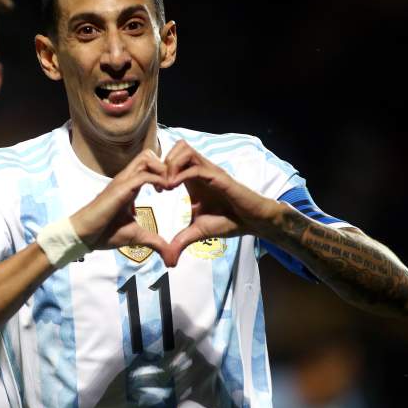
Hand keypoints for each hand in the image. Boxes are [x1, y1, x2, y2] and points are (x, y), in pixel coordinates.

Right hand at [70, 150, 171, 255]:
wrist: (85, 235)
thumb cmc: (105, 233)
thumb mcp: (136, 236)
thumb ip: (154, 241)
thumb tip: (169, 255)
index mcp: (130, 186)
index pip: (148, 166)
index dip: (163, 172)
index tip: (171, 188)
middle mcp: (126, 179)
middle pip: (148, 155)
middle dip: (166, 166)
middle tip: (173, 184)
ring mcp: (122, 181)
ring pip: (146, 158)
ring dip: (162, 169)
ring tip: (169, 186)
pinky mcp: (120, 188)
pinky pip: (143, 176)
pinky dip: (158, 179)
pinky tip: (163, 191)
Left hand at [162, 140, 279, 266]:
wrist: (253, 222)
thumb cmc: (228, 221)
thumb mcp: (198, 231)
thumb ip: (181, 241)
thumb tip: (168, 261)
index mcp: (193, 178)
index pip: (172, 158)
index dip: (159, 169)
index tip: (154, 189)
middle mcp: (200, 170)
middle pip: (177, 146)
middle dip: (162, 162)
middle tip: (158, 184)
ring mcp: (209, 171)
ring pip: (184, 149)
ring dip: (171, 164)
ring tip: (165, 185)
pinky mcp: (218, 176)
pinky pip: (196, 166)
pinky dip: (181, 174)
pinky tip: (173, 188)